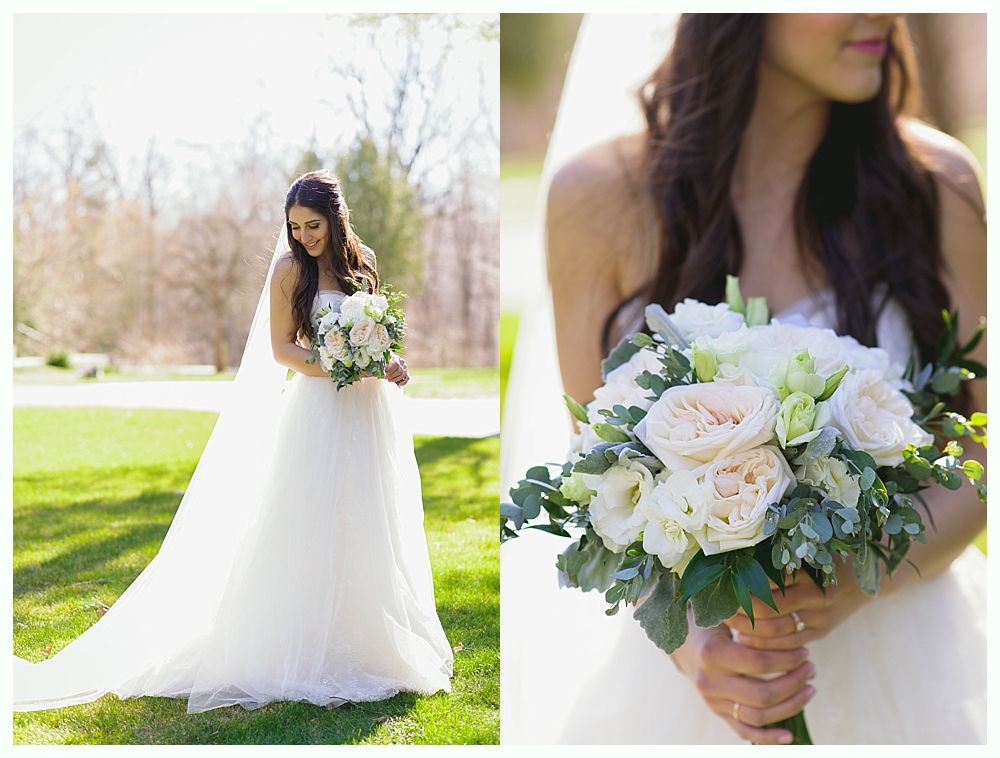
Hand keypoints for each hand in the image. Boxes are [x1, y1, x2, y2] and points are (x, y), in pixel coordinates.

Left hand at [385, 355, 408, 386]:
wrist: (389, 364)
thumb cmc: (385, 363)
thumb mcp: (384, 361)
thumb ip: (383, 364)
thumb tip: (382, 370)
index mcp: (397, 358)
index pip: (396, 364)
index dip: (390, 369)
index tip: (385, 372)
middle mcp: (402, 363)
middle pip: (399, 370)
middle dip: (392, 375)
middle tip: (386, 377)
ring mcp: (405, 368)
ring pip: (403, 375)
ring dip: (395, 379)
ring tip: (389, 380)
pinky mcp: (407, 374)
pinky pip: (407, 379)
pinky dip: (403, 382)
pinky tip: (397, 384)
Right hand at [672, 622, 814, 743]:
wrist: (682, 643)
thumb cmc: (709, 621)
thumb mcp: (722, 612)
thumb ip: (748, 614)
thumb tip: (783, 610)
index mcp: (712, 653)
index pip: (759, 663)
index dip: (788, 659)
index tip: (804, 651)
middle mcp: (710, 681)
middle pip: (762, 694)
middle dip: (794, 683)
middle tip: (811, 669)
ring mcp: (713, 701)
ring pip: (758, 716)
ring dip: (791, 705)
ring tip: (810, 689)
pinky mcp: (717, 713)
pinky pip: (744, 731)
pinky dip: (768, 738)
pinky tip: (789, 736)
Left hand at [727, 567, 869, 650]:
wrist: (868, 576)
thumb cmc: (826, 556)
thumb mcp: (804, 549)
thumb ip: (775, 554)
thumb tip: (734, 558)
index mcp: (805, 569)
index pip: (764, 580)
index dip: (740, 585)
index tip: (719, 585)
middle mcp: (813, 594)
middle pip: (766, 608)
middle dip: (740, 611)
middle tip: (719, 609)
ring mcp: (819, 616)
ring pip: (776, 631)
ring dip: (749, 630)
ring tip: (730, 625)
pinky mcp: (821, 631)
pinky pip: (790, 644)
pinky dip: (767, 645)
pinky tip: (748, 640)